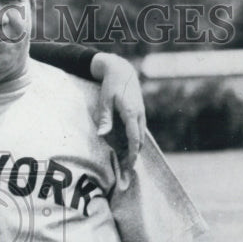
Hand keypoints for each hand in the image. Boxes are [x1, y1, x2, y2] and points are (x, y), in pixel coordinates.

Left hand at [90, 53, 146, 170]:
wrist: (122, 70)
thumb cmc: (111, 85)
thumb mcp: (105, 100)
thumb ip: (105, 118)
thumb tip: (102, 135)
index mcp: (131, 113)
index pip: (134, 137)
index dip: (133, 153)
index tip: (130, 165)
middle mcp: (139, 114)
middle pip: (140, 140)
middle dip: (135, 155)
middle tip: (127, 171)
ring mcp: (141, 114)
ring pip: (141, 136)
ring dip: (136, 150)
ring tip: (127, 164)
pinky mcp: (139, 113)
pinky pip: (139, 131)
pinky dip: (135, 141)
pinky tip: (129, 149)